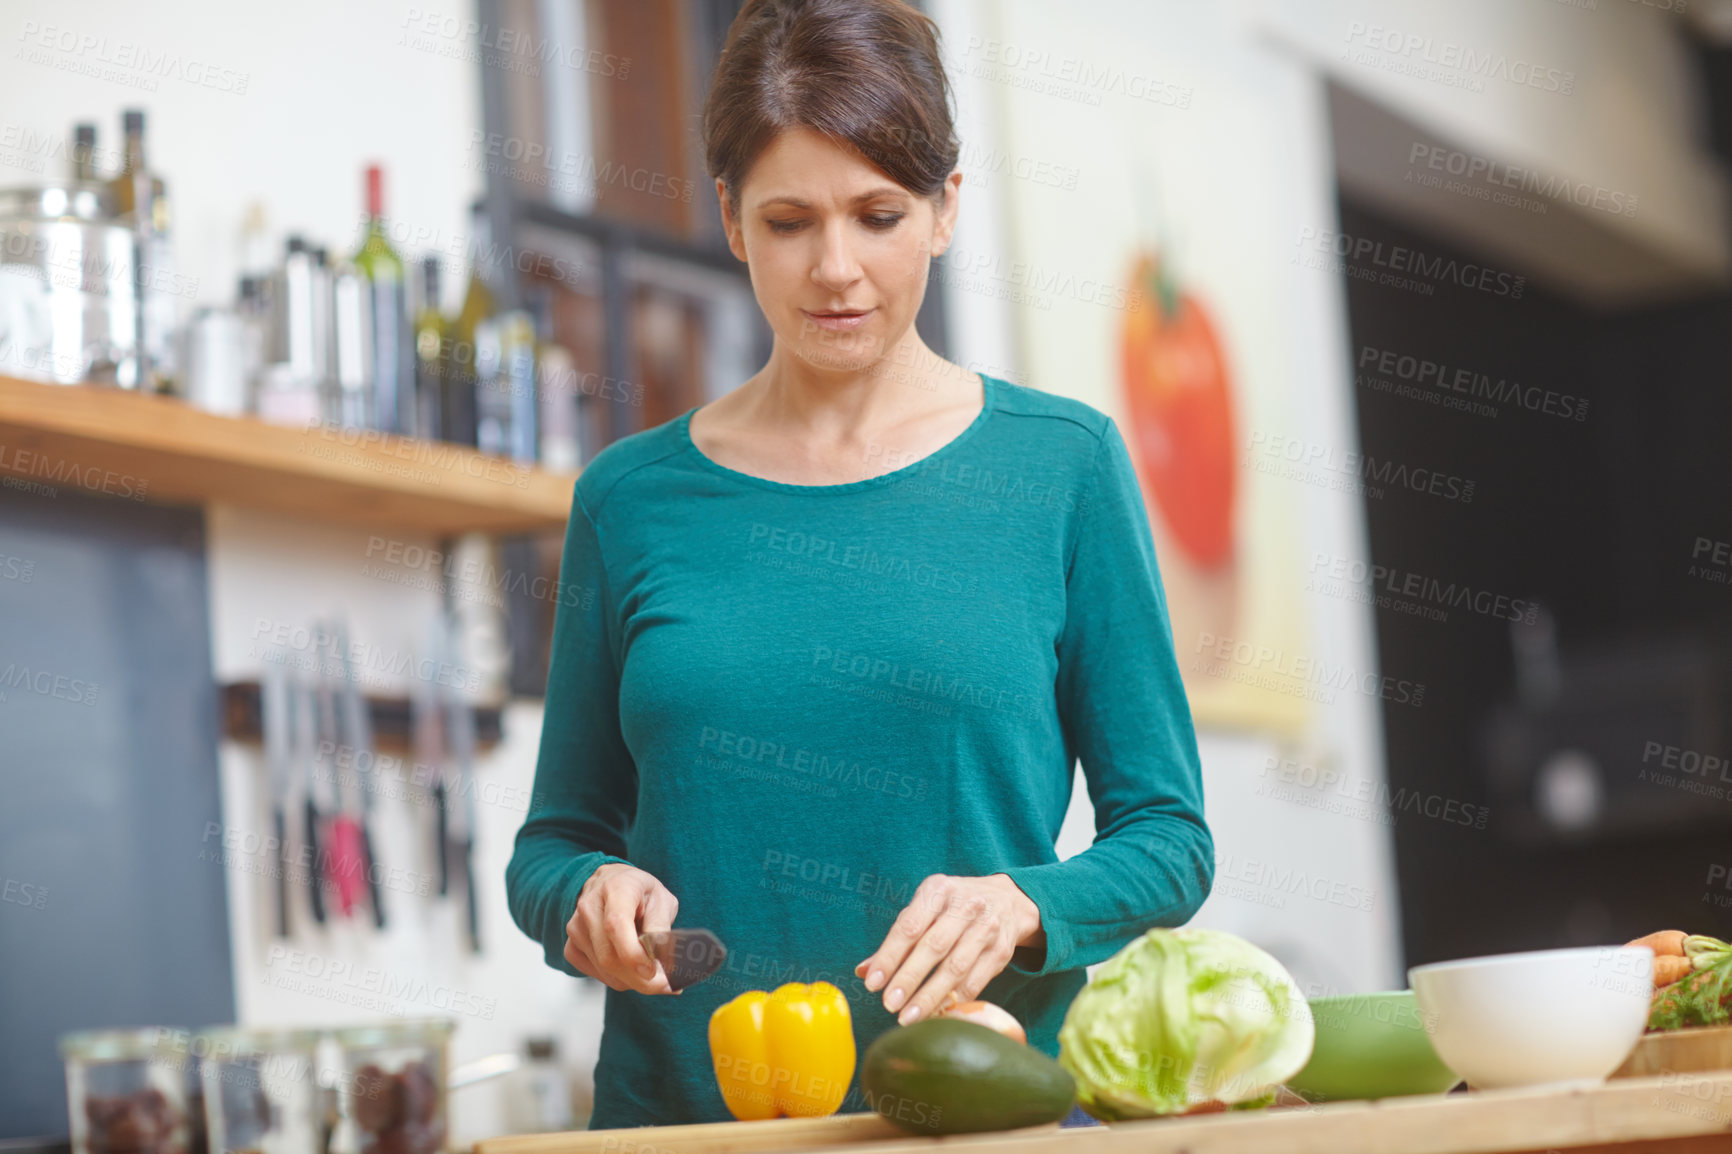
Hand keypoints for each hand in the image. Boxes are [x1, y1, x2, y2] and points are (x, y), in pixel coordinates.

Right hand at [565, 862, 679, 993]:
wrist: (611, 884)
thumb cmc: (639, 892)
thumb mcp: (662, 900)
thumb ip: (661, 928)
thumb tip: (663, 960)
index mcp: (616, 889)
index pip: (616, 925)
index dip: (632, 954)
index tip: (652, 971)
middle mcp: (589, 907)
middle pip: (609, 956)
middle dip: (639, 979)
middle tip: (665, 985)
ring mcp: (575, 928)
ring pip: (605, 970)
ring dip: (632, 980)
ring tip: (650, 969)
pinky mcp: (571, 947)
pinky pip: (597, 975)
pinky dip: (618, 978)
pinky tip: (629, 966)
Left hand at [854, 873, 1043, 1025]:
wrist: (1008, 900)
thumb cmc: (953, 907)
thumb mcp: (926, 908)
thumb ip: (897, 938)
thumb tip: (863, 971)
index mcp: (939, 889)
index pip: (909, 926)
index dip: (889, 956)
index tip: (872, 983)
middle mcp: (965, 905)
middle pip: (934, 947)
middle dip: (909, 978)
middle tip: (889, 1004)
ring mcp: (987, 928)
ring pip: (956, 968)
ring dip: (930, 996)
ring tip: (908, 1017)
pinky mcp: (1001, 951)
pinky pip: (975, 982)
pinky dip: (953, 1001)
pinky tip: (934, 1014)